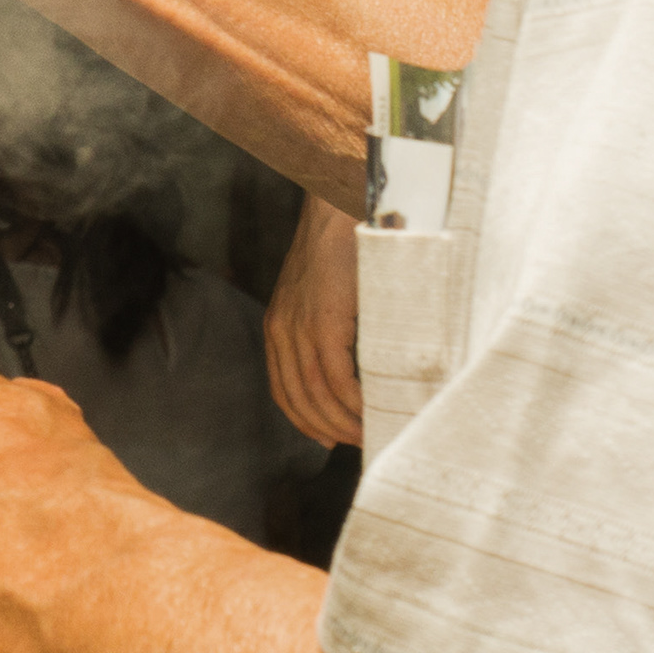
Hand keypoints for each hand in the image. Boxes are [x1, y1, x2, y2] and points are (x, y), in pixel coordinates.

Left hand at [266, 198, 365, 447]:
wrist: (340, 207)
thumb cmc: (344, 250)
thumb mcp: (325, 296)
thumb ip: (330, 332)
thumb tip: (353, 376)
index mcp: (279, 327)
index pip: (284, 392)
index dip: (308, 423)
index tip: (334, 440)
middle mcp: (282, 330)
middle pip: (299, 401)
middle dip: (330, 431)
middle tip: (364, 444)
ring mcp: (300, 326)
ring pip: (318, 396)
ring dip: (345, 424)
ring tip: (374, 435)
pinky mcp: (323, 321)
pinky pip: (336, 378)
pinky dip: (355, 403)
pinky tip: (373, 412)